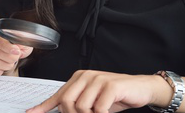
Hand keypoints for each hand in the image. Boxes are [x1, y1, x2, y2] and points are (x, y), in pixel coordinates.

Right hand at [0, 20, 33, 75]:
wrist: (10, 46)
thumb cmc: (16, 42)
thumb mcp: (23, 38)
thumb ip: (22, 40)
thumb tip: (18, 47)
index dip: (8, 48)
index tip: (17, 53)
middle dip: (9, 59)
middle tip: (15, 60)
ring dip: (3, 66)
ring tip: (9, 64)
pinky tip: (1, 69)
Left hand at [27, 70, 170, 112]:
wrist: (141, 89)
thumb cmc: (116, 96)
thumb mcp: (93, 101)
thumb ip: (76, 105)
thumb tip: (57, 112)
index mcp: (79, 78)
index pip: (58, 95)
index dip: (44, 106)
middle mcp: (86, 76)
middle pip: (67, 102)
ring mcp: (98, 79)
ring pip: (82, 107)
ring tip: (100, 112)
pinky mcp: (111, 86)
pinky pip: (99, 108)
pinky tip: (107, 112)